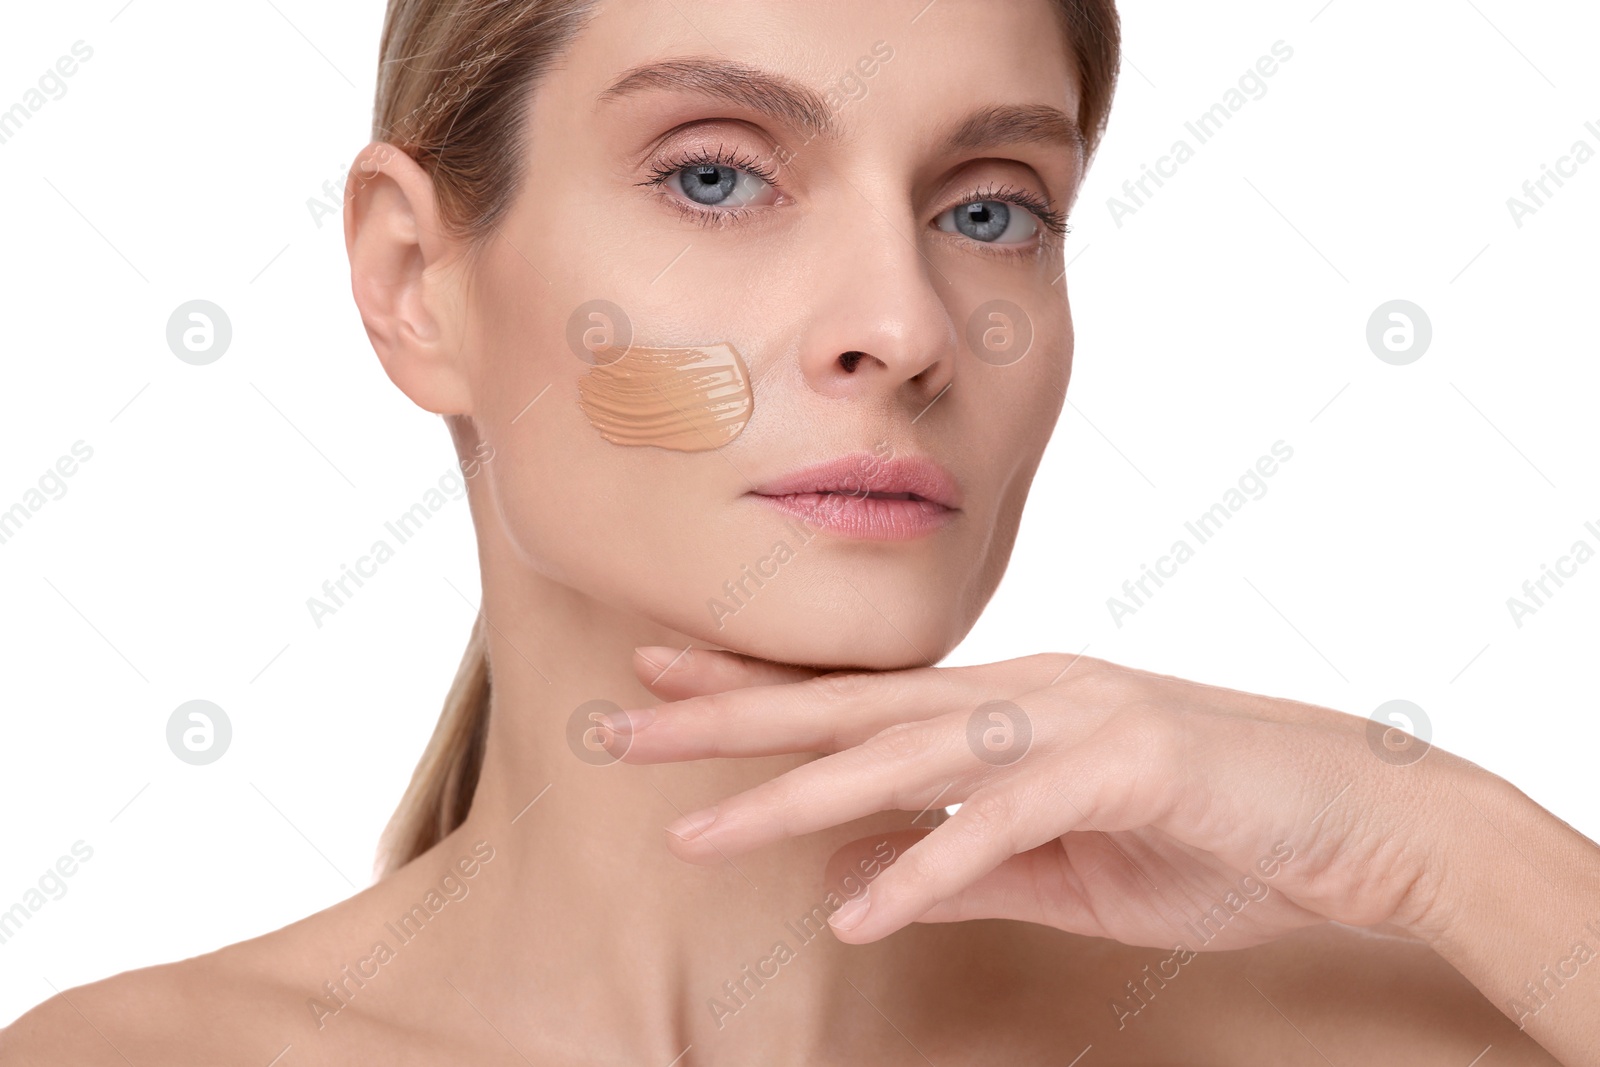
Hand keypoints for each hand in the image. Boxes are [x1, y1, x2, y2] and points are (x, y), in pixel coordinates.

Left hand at [606, 646, 1459, 948]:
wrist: (1360, 819)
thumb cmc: (1210, 830)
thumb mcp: (1063, 860)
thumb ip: (957, 860)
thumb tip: (846, 869)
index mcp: (1007, 707)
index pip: (857, 695)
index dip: (755, 690)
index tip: (660, 685)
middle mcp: (1023, 696)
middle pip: (852, 705)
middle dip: (732, 716)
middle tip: (622, 724)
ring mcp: (1073, 722)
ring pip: (908, 756)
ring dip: (797, 798)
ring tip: (699, 834)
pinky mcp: (1127, 766)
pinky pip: (1007, 829)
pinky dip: (930, 871)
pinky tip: (859, 914)